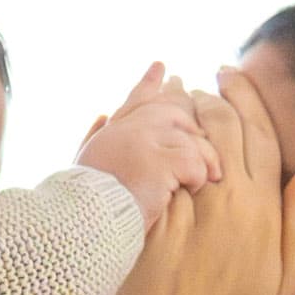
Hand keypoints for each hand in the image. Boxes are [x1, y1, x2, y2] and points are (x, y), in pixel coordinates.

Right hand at [78, 64, 221, 231]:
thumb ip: (94, 136)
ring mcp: (144, 142)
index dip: (151, 83)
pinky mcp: (158, 163)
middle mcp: (129, 129)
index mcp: (112, 132)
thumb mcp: (85, 164)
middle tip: (211, 148)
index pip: (136, 99)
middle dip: (196, 127)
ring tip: (210, 176)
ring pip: (191, 138)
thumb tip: (102, 114)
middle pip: (174, 112)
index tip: (162, 67)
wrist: (84, 226)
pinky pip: (194, 161)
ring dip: (203, 160)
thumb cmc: (84, 206)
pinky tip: (193, 189)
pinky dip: (199, 177)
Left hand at [93, 65, 294, 294]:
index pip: (258, 133)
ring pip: (180, 130)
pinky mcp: (142, 210)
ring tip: (174, 92)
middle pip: (220, 122)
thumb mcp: (282, 294)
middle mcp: (222, 200)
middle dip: (210, 93)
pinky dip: (144, 126)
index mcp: (260, 212)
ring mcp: (178, 203)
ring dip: (178, 102)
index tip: (231, 76)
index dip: (246, 97)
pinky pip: (145, 153)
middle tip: (201, 82)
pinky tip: (143, 117)